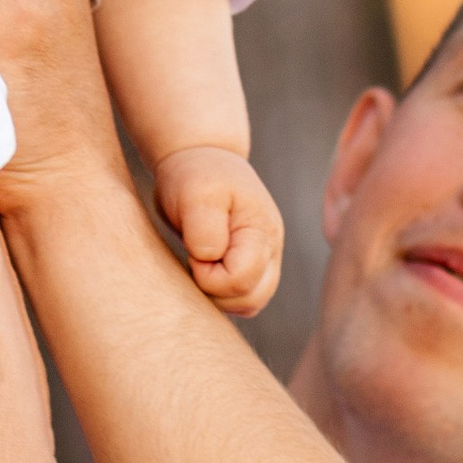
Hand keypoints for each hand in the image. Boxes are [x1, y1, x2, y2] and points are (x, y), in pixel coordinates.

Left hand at [154, 147, 282, 316]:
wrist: (198, 159)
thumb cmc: (196, 174)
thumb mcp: (196, 192)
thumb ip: (204, 229)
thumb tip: (210, 260)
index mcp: (262, 231)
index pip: (242, 279)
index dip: (210, 276)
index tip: (192, 252)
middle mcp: (270, 250)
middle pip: (251, 299)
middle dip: (215, 290)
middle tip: (193, 260)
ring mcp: (264, 260)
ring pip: (249, 304)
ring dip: (218, 295)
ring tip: (198, 264)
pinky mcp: (250, 267)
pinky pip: (240, 299)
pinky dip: (220, 294)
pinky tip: (202, 270)